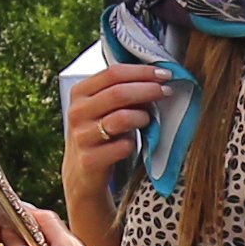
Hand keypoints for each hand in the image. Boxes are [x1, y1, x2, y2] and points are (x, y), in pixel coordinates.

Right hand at [61, 64, 167, 204]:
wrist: (82, 173)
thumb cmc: (99, 134)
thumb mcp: (103, 108)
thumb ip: (122, 92)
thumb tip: (157, 78)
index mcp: (80, 93)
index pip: (113, 73)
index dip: (142, 72)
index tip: (165, 74)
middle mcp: (77, 112)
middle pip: (118, 93)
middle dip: (148, 89)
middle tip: (166, 91)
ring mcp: (81, 136)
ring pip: (122, 118)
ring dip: (142, 117)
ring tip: (148, 120)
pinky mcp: (90, 160)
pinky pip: (123, 146)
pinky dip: (134, 144)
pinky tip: (133, 145)